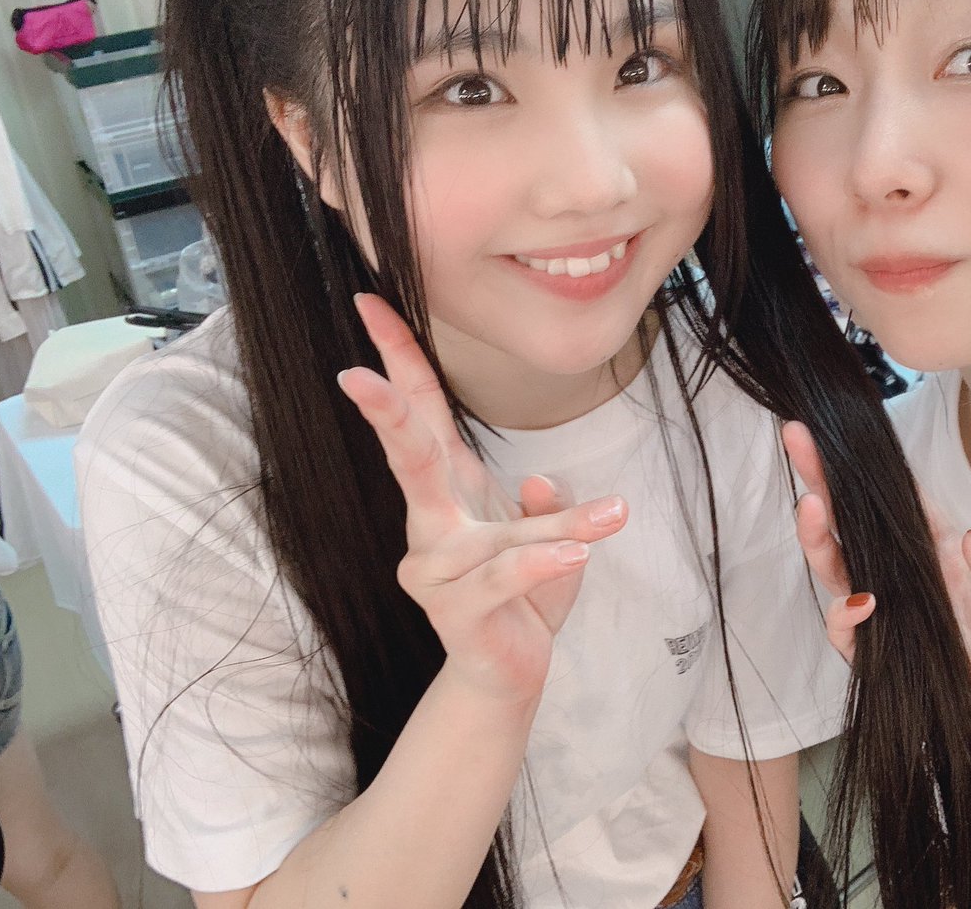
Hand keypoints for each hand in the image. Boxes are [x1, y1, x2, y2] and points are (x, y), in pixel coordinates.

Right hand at [338, 294, 628, 703]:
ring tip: (615, 514)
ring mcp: (436, 570)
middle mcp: (432, 524)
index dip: (398, 357)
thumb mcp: (543, 530)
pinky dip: (542, 563)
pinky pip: (504, 577)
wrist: (511, 668)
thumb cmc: (524, 588)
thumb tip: (538, 484)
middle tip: (355, 376)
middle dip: (385, 413)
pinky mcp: (457, 611)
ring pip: (494, 531)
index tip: (370, 300)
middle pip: (408, 458)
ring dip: (560, 527)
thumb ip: (544, 503)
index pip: (421, 411)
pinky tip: (578, 554)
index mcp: (449, 489)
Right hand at [782, 420, 970, 797]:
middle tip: (797, 441)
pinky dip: (846, 615)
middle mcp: (910, 582)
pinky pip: (847, 633)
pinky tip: (860, 600)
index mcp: (947, 558)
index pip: (899, 500)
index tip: (837, 431)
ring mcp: (891, 620)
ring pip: (837, 570)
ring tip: (811, 507)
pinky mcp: (881, 664)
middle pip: (853, 524)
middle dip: (822, 481)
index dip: (869, 467)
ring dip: (819, 538)